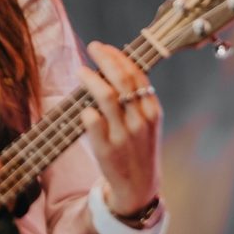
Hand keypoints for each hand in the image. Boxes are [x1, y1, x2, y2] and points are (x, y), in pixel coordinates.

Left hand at [79, 41, 161, 217]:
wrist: (139, 186)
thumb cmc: (139, 148)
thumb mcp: (146, 123)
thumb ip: (135, 98)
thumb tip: (112, 66)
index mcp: (152, 111)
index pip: (136, 75)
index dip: (118, 57)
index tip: (104, 47)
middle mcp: (140, 121)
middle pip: (121, 80)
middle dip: (105, 59)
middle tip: (92, 48)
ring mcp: (123, 135)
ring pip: (106, 97)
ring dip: (90, 79)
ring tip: (81, 71)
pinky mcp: (107, 149)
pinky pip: (92, 121)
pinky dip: (86, 109)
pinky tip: (83, 106)